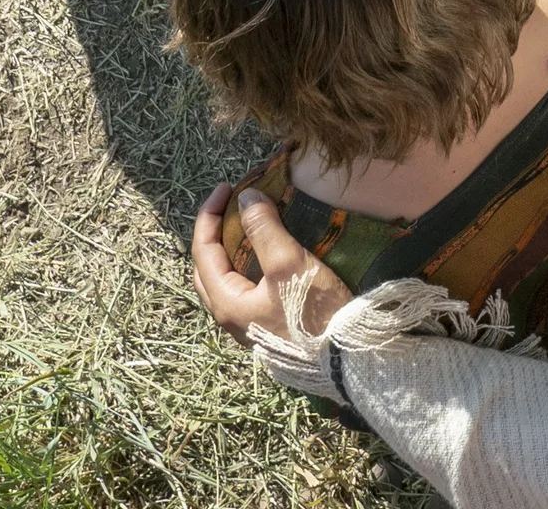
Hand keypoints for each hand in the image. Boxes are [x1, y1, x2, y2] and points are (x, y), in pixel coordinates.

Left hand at [192, 184, 353, 351]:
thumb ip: (264, 228)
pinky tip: (267, 257)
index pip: (202, 251)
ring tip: (249, 227)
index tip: (227, 187)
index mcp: (226, 302)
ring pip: (225, 281)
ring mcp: (247, 326)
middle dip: (213, 234)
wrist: (344, 360)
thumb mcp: (289, 263)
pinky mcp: (266, 327)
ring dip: (230, 250)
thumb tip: (246, 197)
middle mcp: (229, 317)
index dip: (210, 215)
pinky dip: (246, 265)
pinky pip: (244, 289)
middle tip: (230, 208)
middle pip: (207, 268)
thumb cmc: (313, 312)